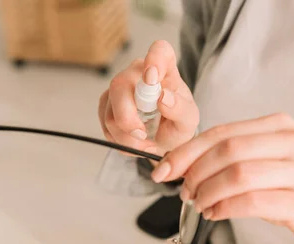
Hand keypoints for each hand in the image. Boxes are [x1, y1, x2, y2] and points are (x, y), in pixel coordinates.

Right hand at [98, 40, 198, 155]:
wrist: (163, 140)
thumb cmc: (177, 124)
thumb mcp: (188, 121)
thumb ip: (180, 109)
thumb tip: (163, 97)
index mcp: (165, 68)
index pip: (160, 51)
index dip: (154, 59)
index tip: (152, 79)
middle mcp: (138, 72)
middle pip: (120, 84)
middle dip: (127, 117)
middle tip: (142, 135)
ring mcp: (119, 87)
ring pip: (110, 111)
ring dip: (127, 136)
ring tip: (145, 142)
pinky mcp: (106, 103)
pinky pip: (105, 123)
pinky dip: (120, 140)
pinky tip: (134, 141)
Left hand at [150, 113, 293, 243]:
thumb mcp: (265, 166)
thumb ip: (231, 159)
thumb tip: (180, 165)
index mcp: (281, 126)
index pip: (223, 132)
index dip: (187, 151)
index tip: (163, 169)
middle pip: (229, 150)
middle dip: (196, 172)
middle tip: (184, 192)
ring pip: (239, 174)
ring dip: (209, 192)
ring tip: (200, 205)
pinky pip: (254, 201)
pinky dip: (226, 208)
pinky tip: (215, 214)